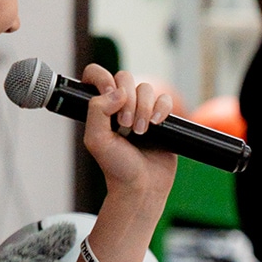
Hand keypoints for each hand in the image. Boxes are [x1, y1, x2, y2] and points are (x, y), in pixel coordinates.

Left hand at [82, 65, 176, 202]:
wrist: (141, 187)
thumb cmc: (116, 168)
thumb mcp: (96, 140)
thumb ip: (97, 110)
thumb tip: (118, 91)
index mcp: (100, 107)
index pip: (96, 74)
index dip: (102, 78)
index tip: (108, 95)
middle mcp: (120, 105)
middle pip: (125, 78)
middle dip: (128, 100)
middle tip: (125, 125)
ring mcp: (141, 110)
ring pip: (146, 88)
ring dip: (144, 109)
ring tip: (141, 132)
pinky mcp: (161, 118)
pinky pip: (165, 99)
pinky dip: (162, 109)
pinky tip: (157, 126)